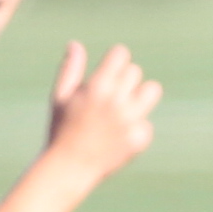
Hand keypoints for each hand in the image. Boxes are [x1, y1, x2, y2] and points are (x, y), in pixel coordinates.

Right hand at [41, 42, 161, 181]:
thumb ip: (70, 69)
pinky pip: (147, 122)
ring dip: (140, 95)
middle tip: (110, 94)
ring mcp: (130, 120)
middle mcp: (117, 101)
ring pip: (151, 90)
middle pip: (135, 71)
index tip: (111, 68)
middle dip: (124, 80)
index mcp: (97, 87)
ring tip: (125, 107)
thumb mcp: (60, 97)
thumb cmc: (62, 129)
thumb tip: (75, 44)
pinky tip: (118, 137)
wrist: (70, 167)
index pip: (121, 55)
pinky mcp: (140, 138)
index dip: (116, 59)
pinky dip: (135, 128)